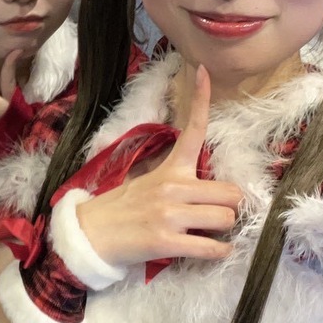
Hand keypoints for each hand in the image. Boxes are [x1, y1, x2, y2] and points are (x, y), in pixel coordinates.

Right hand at [74, 65, 242, 267]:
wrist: (91, 234)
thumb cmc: (123, 208)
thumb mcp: (148, 180)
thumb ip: (178, 177)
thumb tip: (208, 184)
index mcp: (169, 168)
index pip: (191, 129)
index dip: (200, 99)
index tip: (204, 70)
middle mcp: (173, 187)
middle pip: (231, 192)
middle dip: (229, 206)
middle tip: (216, 213)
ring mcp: (170, 215)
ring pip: (226, 219)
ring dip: (223, 230)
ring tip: (206, 232)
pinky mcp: (166, 241)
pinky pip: (212, 248)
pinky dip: (219, 252)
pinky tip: (214, 250)